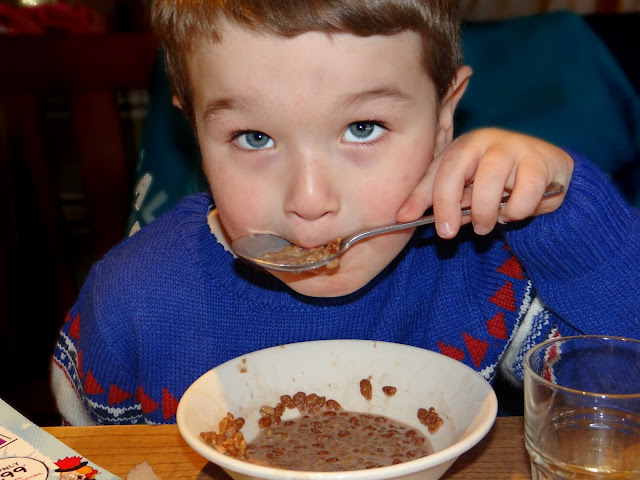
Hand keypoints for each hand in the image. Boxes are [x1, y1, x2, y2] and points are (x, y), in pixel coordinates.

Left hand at [396, 128, 573, 237]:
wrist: (547, 172)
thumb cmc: (496, 182)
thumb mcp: (464, 190)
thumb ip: (438, 200)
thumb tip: (404, 216)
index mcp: (463, 146)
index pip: (437, 169)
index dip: (419, 195)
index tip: (405, 218)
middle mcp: (487, 140)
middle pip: (457, 171)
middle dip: (448, 207)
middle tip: (448, 233)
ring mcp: (516, 148)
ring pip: (490, 185)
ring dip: (485, 214)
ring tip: (489, 222)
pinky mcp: (542, 162)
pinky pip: (524, 196)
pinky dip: (518, 211)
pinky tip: (518, 210)